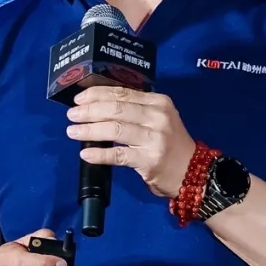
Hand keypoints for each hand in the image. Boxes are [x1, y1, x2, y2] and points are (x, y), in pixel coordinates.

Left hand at [67, 87, 194, 198]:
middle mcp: (157, 117)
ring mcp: (154, 138)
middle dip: (89, 111)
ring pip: (114, 129)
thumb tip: (97, 104)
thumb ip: (134, 109)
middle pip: (116, 109)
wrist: (193, 173)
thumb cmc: (170, 144)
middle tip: (72, 115)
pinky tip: (85, 153)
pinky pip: (118, 155)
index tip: (79, 98)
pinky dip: (99, 154)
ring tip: (73, 131)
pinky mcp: (149, 160)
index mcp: (158, 102)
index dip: (97, 94)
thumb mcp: (158, 118)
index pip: (122, 92)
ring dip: (89, 130)